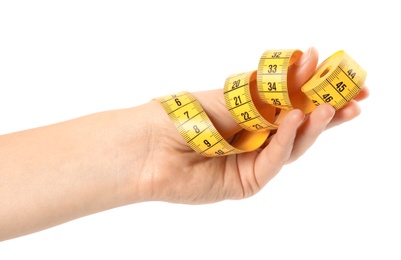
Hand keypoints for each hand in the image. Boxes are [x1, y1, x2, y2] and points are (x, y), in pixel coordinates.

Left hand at [143, 47, 369, 203]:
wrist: (150, 146)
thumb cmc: (187, 114)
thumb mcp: (236, 95)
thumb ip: (273, 86)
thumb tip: (308, 58)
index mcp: (253, 115)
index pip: (295, 104)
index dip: (321, 94)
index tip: (347, 81)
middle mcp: (256, 139)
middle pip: (299, 128)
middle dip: (328, 114)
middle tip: (355, 100)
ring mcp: (252, 162)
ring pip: (291, 147)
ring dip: (312, 126)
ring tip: (328, 107)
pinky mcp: (246, 183)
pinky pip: (272, 162)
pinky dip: (285, 141)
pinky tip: (296, 120)